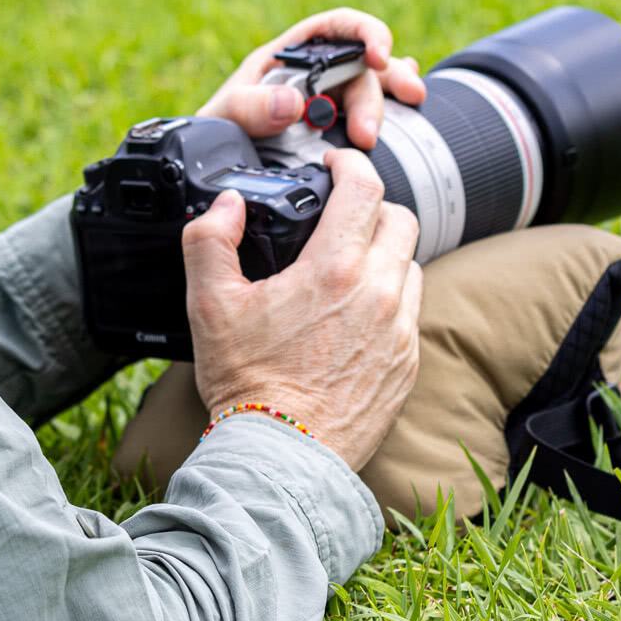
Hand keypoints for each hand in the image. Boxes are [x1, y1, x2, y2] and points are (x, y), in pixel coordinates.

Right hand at [181, 147, 422, 471]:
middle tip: (341, 213)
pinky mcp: (408, 363)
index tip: (335, 164)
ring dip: (384, 253)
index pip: (365, 188)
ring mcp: (400, 330)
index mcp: (334, 270)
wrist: (283, 457)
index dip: (350, 163)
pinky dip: (389, 298)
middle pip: (400, 219)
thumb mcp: (209, 305)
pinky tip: (356, 313)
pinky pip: (410, 311)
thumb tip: (229, 205)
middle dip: (371, 206)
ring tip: (347, 264)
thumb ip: (210, 240)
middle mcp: (379, 294)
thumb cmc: (247, 382)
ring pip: (410, 264)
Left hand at [198, 7, 427, 149]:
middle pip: (362, 68)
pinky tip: (413, 104)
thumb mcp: (224, 117)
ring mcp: (334, 101)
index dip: (365, 32)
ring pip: (375, 89)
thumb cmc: (217, 133)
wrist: (215, 169)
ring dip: (394, 97)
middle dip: (373, 94)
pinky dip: (397, 105)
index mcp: (293, 56)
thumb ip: (250, 107)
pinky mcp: (342, 129)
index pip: (338, 28)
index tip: (378, 55)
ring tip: (412, 105)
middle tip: (367, 135)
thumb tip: (293, 102)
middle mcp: (320, 73)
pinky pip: (377, 111)